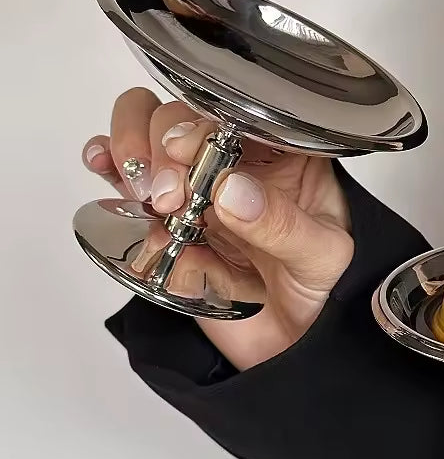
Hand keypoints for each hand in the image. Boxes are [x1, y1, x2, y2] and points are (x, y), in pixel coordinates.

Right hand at [82, 88, 353, 370]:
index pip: (237, 115)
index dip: (204, 123)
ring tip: (147, 196)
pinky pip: (128, 183)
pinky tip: (104, 169)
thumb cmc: (324, 291)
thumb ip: (283, 225)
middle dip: (161, 146)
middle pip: (181, 117)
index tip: (185, 152)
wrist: (296, 344)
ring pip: (147, 134)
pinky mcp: (168, 219)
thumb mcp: (323, 256)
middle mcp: (236, 163)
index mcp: (286, 158)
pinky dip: (109, 170)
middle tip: (167, 194)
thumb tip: (233, 190)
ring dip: (132, 154)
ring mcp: (197, 189)